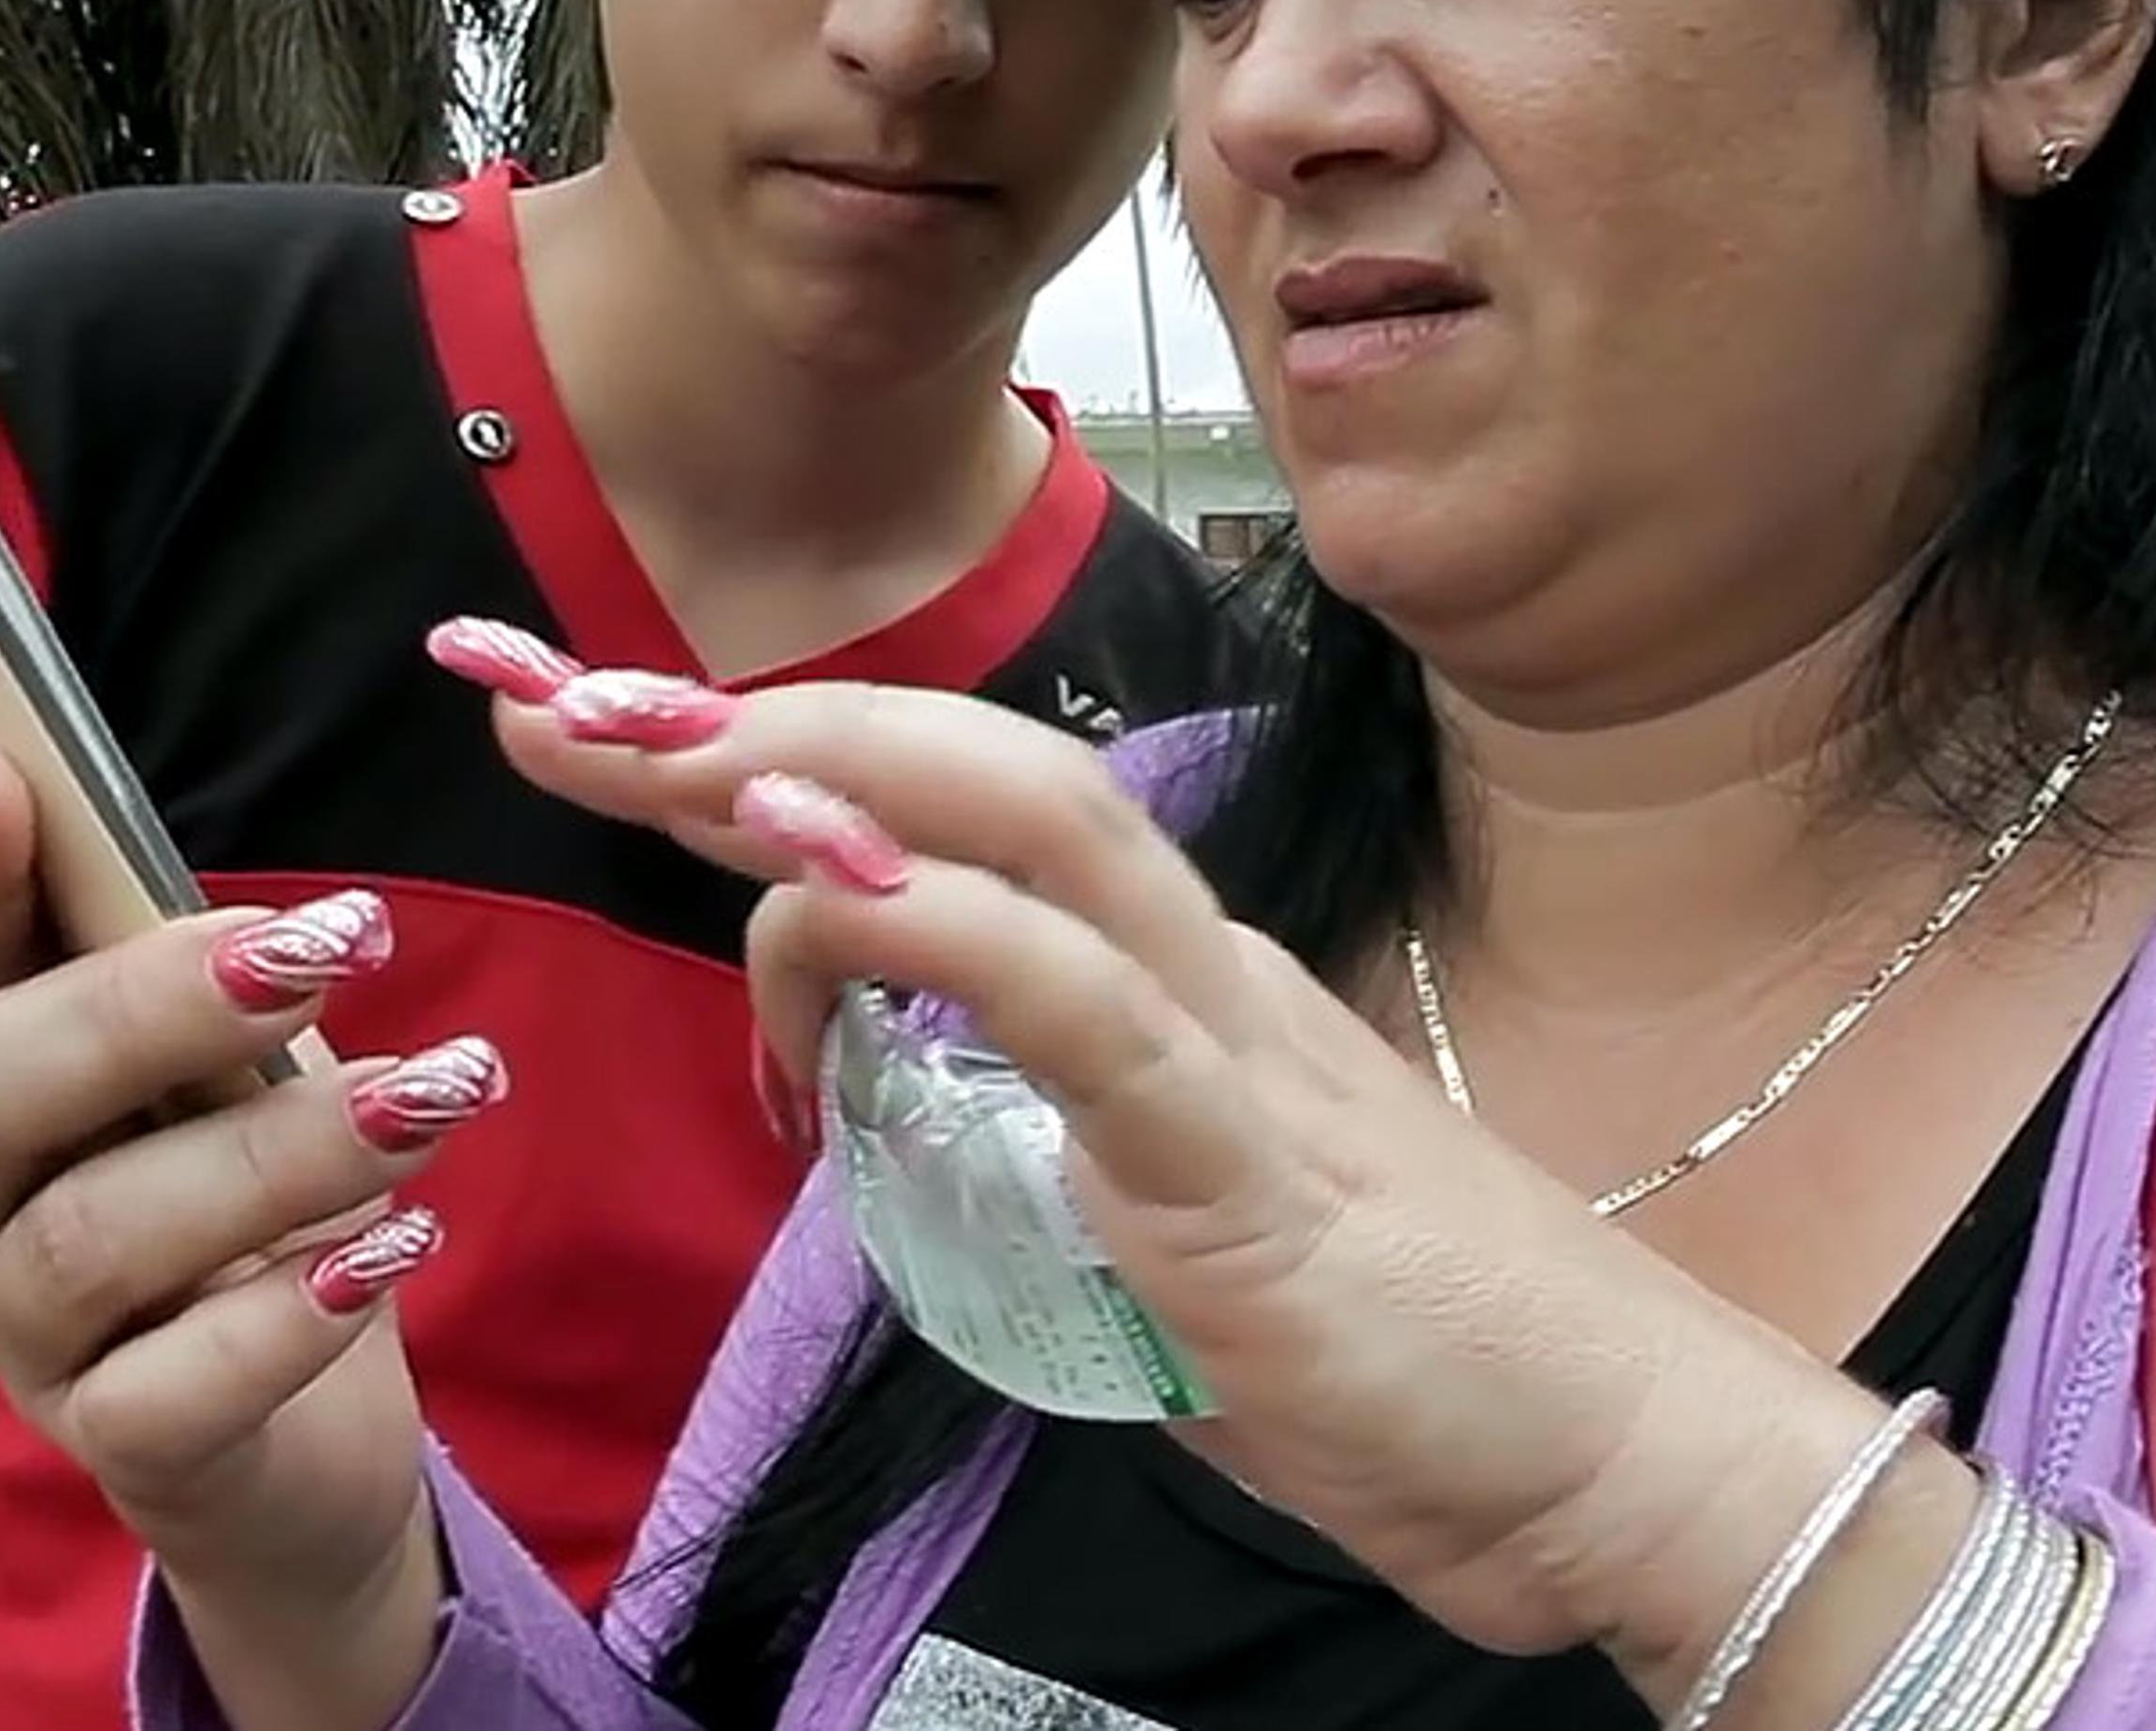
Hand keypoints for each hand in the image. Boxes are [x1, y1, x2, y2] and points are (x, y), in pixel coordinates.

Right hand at [0, 725, 471, 1713]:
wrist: (302, 1442)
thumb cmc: (254, 1203)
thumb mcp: (235, 1064)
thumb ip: (197, 970)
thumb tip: (216, 873)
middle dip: (151, 1003)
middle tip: (329, 943)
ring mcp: (24, 1335)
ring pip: (100, 1235)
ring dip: (283, 1150)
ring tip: (437, 1095)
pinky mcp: (114, 1449)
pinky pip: (174, 1388)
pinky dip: (290, 1313)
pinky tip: (394, 1248)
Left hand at [465, 645, 1914, 1675]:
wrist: (1618, 1457)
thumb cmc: (1400, 1358)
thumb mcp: (1163, 1238)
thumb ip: (1046, 1161)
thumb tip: (925, 1133)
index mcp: (1157, 988)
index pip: (936, 819)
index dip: (756, 764)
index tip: (584, 738)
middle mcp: (1186, 969)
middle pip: (951, 768)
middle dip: (739, 724)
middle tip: (537, 698)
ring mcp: (1222, 1044)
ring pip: (1021, 827)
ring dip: (817, 772)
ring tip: (642, 747)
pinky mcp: (1243, 1161)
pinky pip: (1084, 1003)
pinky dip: (949, 927)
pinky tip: (822, 879)